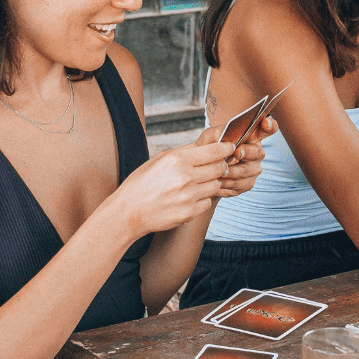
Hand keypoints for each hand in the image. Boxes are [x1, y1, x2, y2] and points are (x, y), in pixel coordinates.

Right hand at [115, 139, 234, 238]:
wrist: (128, 212)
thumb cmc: (142, 183)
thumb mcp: (160, 159)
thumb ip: (185, 151)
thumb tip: (207, 145)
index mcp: (178, 160)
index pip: (215, 151)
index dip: (226, 148)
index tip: (230, 148)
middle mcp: (185, 177)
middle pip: (220, 168)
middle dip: (220, 166)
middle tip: (214, 166)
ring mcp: (188, 196)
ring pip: (216, 185)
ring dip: (210, 183)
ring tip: (196, 184)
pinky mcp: (189, 213)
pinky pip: (207, 202)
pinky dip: (202, 199)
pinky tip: (188, 198)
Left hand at [199, 117, 275, 198]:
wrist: (203, 170)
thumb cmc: (210, 149)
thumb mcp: (209, 137)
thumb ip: (216, 133)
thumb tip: (223, 135)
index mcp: (251, 136)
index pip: (267, 129)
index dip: (269, 125)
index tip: (265, 123)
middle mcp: (256, 152)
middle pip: (257, 152)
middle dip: (247, 152)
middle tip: (237, 152)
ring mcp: (254, 168)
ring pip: (248, 171)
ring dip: (233, 171)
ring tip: (219, 172)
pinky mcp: (247, 183)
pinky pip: (241, 184)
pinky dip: (228, 184)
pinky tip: (218, 182)